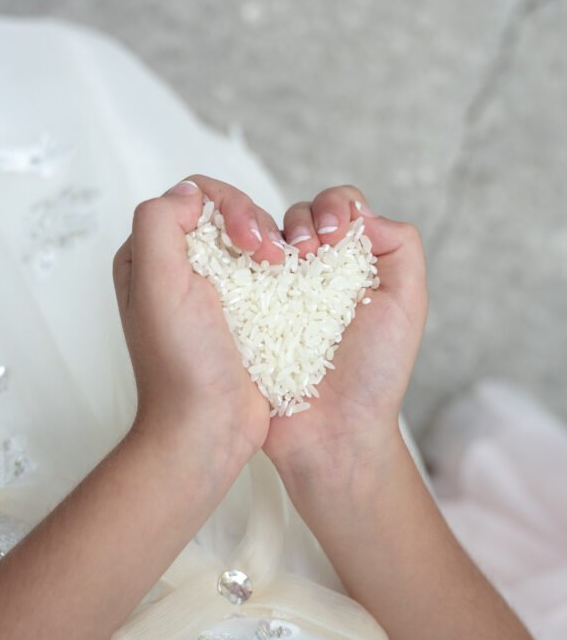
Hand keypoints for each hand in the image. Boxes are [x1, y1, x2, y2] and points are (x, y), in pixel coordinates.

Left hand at [113, 175, 285, 483]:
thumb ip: (161, 223)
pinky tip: (294, 283)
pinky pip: (267, 272)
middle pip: (226, 213)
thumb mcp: (157, 284)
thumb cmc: (181, 364)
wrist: (208, 427)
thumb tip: (191, 194)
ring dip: (276, 244)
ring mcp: (211, 292)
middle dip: (255, 222)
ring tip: (286, 268)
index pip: (193, 198)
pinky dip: (285, 269)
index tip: (249, 239)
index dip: (229, 204)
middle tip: (271, 256)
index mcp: (147, 257)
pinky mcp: (242, 313)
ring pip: (251, 239)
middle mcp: (176, 269)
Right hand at [263, 185, 427, 479]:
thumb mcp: (407, 304)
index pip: (341, 207)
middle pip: (298, 214)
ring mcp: (273, 292)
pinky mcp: (242, 313)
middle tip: (307, 252)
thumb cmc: (373, 374)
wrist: (331, 431)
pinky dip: (235, 259)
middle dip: (301, 220)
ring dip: (267, 235)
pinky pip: (231, 270)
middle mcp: (312, 273)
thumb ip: (400, 247)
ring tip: (274, 260)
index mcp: (353, 266)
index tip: (332, 237)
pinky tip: (245, 270)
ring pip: (262, 236)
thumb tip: (359, 213)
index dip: (334, 209)